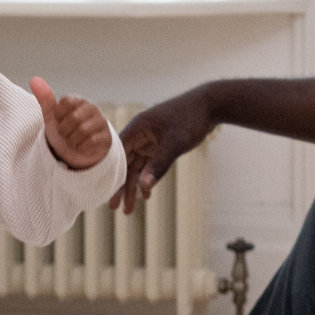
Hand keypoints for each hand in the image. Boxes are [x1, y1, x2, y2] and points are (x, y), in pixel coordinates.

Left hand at [31, 76, 112, 169]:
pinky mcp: (106, 137)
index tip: (59, 121)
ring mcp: (100, 122)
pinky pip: (91, 142)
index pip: (66, 102)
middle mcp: (92, 108)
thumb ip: (45, 99)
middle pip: (74, 118)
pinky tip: (81, 146)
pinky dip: (81, 147)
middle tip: (65, 134)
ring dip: (72, 141)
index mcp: (78, 101)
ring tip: (72, 141)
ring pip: (83, 130)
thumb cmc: (66, 130)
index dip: (58, 115)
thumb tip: (34, 79)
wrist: (78, 152)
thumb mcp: (53, 116)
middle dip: (64, 131)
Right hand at [111, 88, 213, 212]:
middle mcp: (139, 134)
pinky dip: (147, 178)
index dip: (110, 173)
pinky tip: (146, 193)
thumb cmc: (190, 119)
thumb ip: (159, 165)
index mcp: (137, 128)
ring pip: (136, 167)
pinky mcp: (159, 144)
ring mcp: (149, 139)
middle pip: (124, 164)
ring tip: (129, 209)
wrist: (210, 105)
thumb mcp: (175, 144)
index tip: (105, 193)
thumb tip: (144, 186)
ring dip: (133, 186)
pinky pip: (148, 164)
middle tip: (115, 208)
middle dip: (121, 186)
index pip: (116, 153)